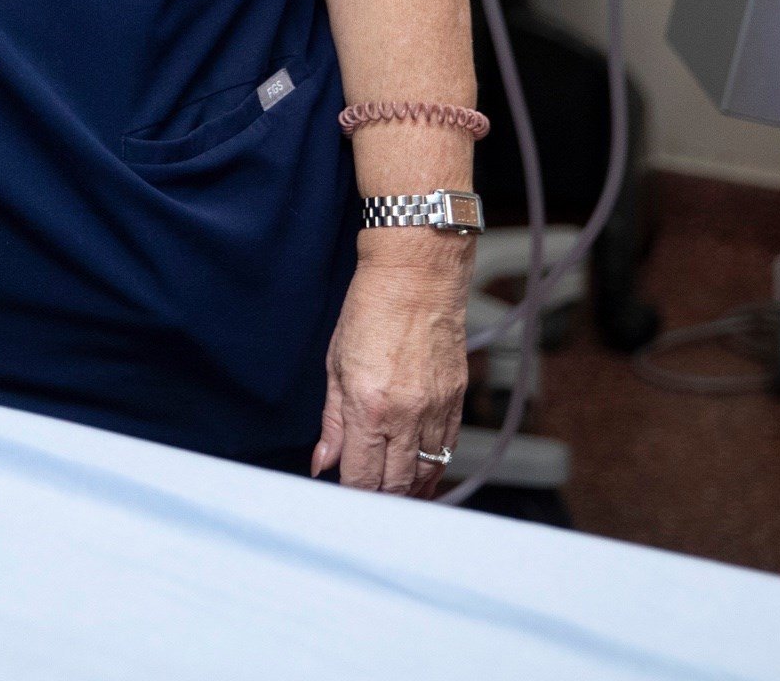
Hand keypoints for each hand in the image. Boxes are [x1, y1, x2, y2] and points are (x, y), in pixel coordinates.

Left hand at [313, 240, 472, 494]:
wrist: (417, 276)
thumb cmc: (370, 309)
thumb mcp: (336, 364)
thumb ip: (332, 421)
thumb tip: (322, 462)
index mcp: (368, 405)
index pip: (361, 475)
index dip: (352, 494)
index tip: (344, 497)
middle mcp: (405, 414)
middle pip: (395, 483)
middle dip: (380, 500)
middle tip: (367, 504)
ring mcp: (435, 409)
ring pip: (426, 473)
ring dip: (409, 490)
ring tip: (394, 498)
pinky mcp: (457, 400)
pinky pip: (448, 450)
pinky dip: (433, 467)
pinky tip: (420, 473)